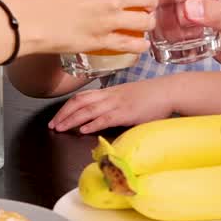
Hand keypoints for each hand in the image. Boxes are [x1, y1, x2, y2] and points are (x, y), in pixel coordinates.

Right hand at [7, 0, 156, 57]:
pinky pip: (134, 45)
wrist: (27, 22)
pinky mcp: (104, 42)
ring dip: (147, 22)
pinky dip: (140, 45)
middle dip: (150, 0)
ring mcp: (111, 20)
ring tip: (141, 23)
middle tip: (144, 4)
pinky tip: (138, 44)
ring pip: (147, 21)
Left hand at [49, 79, 176, 132]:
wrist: (168, 91)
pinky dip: (91, 124)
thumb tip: (103, 116)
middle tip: (52, 125)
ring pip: (88, 110)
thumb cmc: (152, 95)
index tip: (57, 117)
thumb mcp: (128, 97)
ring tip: (60, 128)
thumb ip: (115, 105)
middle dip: (63, 114)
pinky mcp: (126, 113)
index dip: (67, 107)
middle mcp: (110, 96)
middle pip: (80, 102)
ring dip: (71, 120)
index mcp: (109, 92)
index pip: (82, 97)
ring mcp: (117, 103)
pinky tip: (82, 130)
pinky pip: (104, 118)